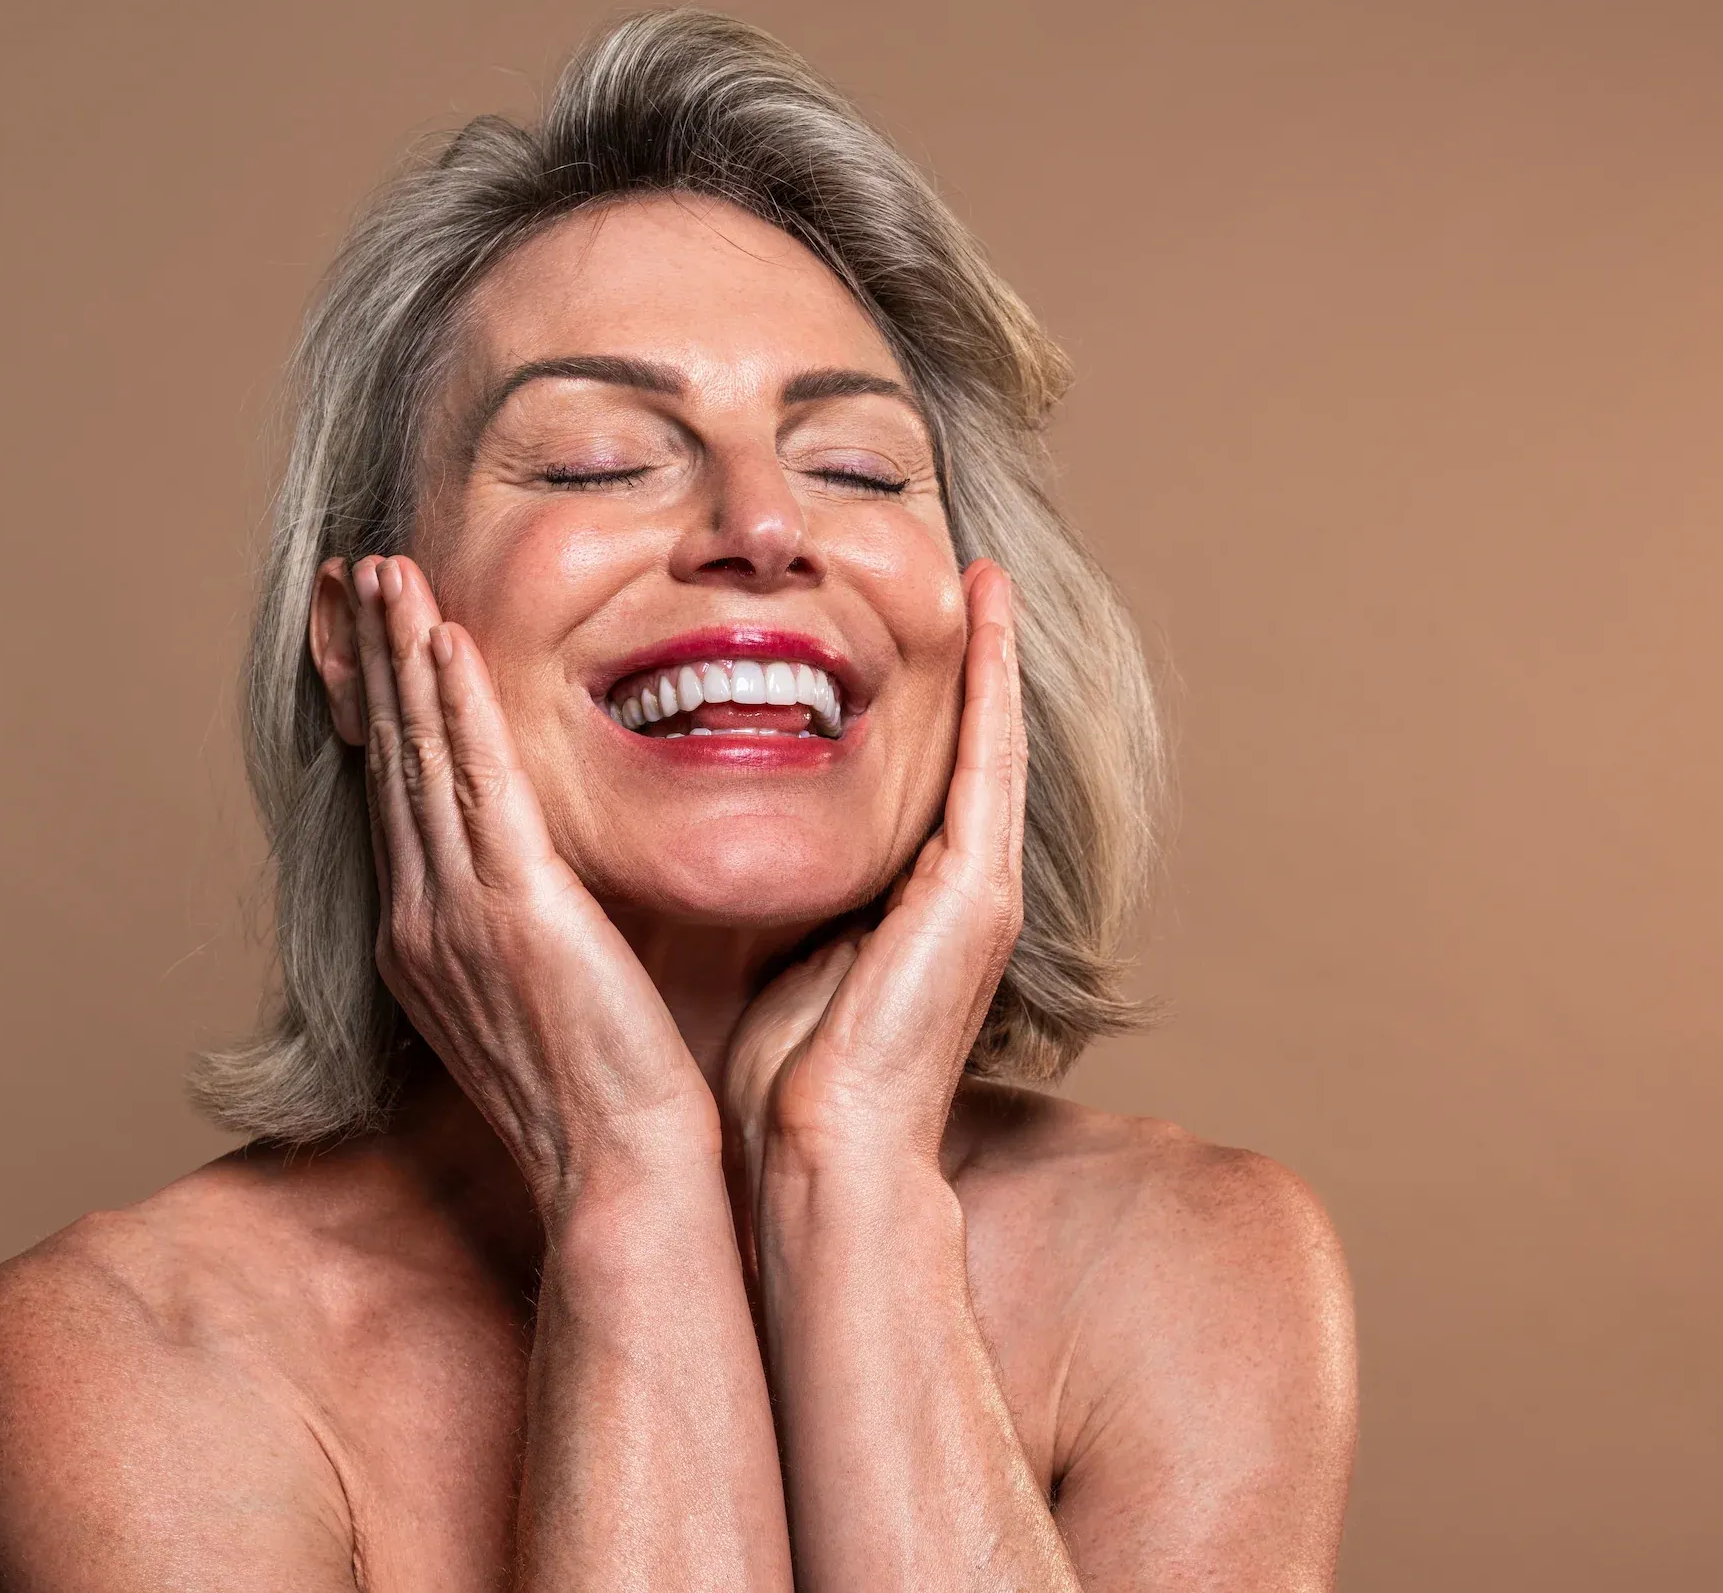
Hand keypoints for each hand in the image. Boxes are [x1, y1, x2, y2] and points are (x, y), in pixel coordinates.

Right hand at [321, 554, 717, 1211]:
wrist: (620, 1172)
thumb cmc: (607, 1100)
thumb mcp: (548, 1001)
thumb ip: (532, 933)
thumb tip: (548, 895)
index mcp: (427, 942)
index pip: (394, 799)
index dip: (379, 711)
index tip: (369, 639)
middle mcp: (422, 920)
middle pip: (388, 761)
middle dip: (372, 660)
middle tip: (356, 575)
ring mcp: (457, 913)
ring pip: (418, 755)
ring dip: (402, 655)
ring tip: (386, 574)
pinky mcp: (514, 908)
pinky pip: (474, 783)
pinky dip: (454, 705)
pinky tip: (445, 638)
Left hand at [722, 560, 1027, 1191]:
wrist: (824, 1149)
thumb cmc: (789, 1075)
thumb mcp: (784, 953)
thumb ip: (783, 896)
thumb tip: (731, 848)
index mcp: (916, 904)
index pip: (930, 778)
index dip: (930, 703)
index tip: (910, 624)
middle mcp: (964, 887)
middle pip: (973, 749)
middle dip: (974, 663)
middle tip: (966, 573)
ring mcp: (980, 886)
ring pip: (991, 742)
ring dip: (989, 655)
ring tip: (980, 575)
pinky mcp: (978, 889)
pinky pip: (988, 760)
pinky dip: (991, 683)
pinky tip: (982, 612)